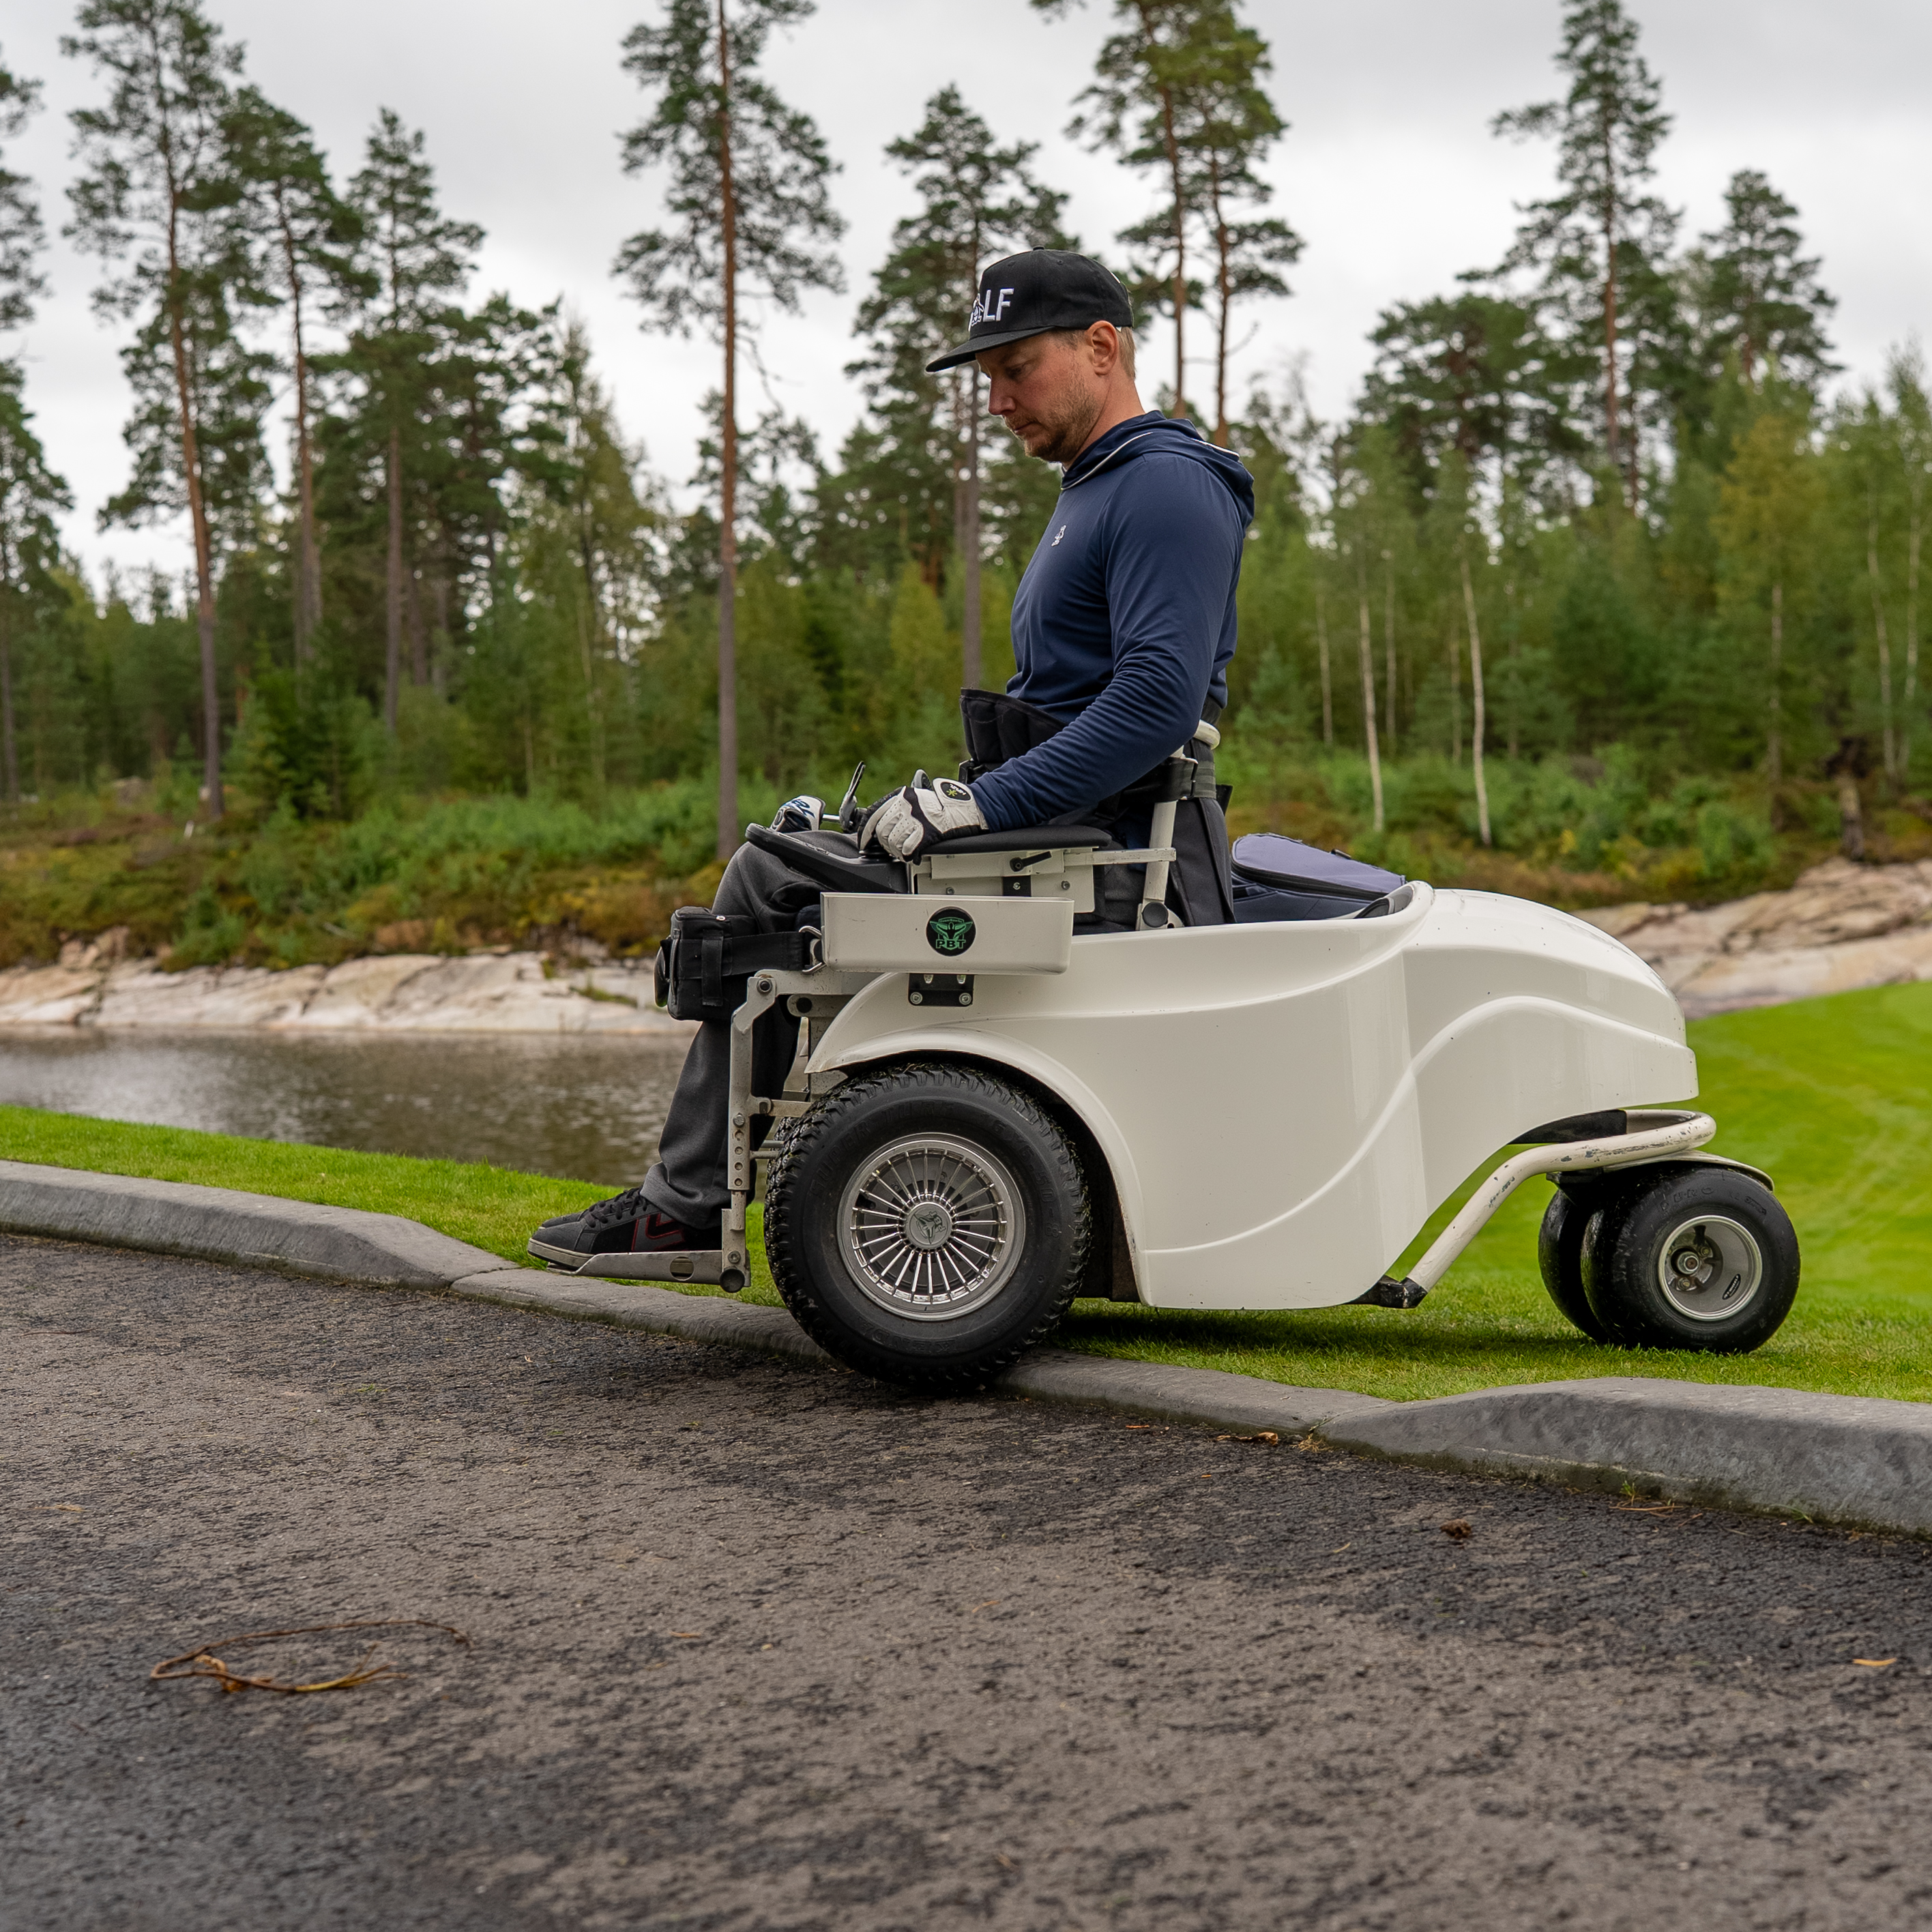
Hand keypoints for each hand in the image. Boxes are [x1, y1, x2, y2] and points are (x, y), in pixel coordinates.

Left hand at [859, 778, 986, 858]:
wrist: (967, 809)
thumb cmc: (945, 806)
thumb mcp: (918, 799)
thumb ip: (899, 809)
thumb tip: (882, 826)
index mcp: (902, 796)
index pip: (873, 815)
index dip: (865, 832)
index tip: (864, 842)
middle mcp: (906, 805)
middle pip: (882, 831)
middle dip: (886, 844)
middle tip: (894, 849)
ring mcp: (916, 819)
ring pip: (893, 842)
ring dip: (897, 851)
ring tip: (906, 852)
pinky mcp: (926, 832)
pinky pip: (908, 849)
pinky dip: (908, 855)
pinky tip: (914, 855)